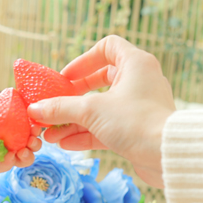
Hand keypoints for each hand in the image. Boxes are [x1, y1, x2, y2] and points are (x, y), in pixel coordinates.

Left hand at [0, 90, 42, 174]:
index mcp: (14, 126)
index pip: (30, 125)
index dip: (36, 124)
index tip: (36, 122)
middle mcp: (15, 141)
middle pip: (33, 143)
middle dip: (36, 142)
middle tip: (33, 138)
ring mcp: (9, 154)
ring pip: (26, 157)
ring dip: (29, 154)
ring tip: (23, 151)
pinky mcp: (1, 165)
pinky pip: (10, 165)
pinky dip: (12, 161)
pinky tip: (10, 156)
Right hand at [26, 35, 174, 187]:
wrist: (169, 155)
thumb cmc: (135, 121)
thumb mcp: (91, 110)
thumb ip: (60, 108)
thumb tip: (34, 109)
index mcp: (135, 64)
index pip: (107, 47)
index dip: (83, 60)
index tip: (66, 77)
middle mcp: (140, 81)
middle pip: (100, 80)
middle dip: (73, 96)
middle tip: (56, 104)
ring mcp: (139, 106)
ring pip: (101, 107)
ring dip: (75, 119)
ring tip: (51, 132)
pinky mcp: (137, 129)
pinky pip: (107, 126)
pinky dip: (87, 133)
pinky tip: (65, 144)